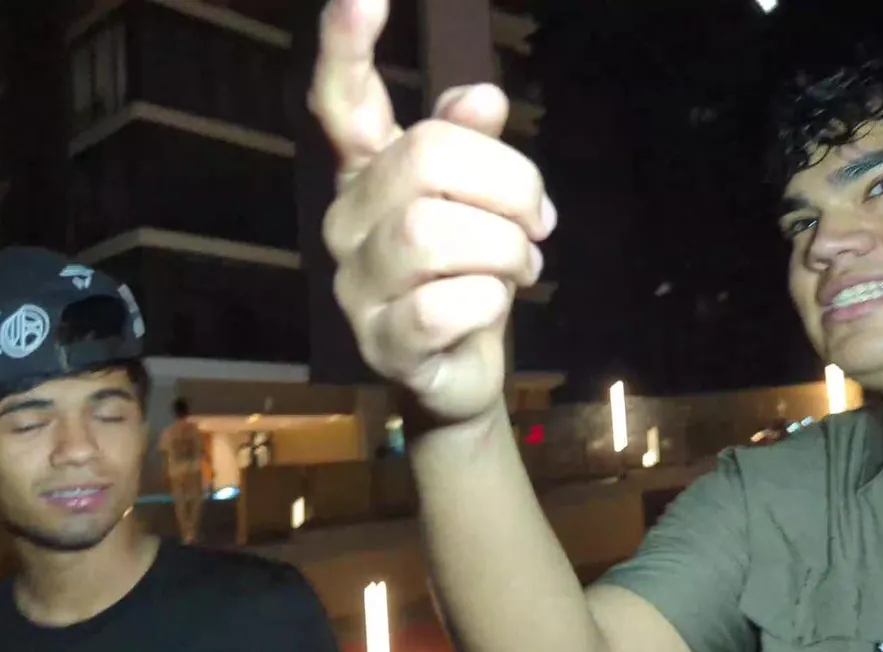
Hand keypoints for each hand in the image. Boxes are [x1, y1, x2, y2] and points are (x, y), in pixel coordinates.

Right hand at [309, 0, 556, 425]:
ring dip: (505, 249)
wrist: (459, 371)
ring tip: (521, 266)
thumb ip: (476, 146)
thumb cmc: (469, 272)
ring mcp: (353, 283)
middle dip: (509, 184)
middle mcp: (345, 219)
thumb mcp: (483, 202)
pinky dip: (489, 302)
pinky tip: (493, 308)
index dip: (346, 49)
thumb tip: (481, 99)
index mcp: (369, 171)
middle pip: (426, 159)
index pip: (341, 101)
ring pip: (434, 232)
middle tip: (541, 219)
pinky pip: (444, 304)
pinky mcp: (378, 341)